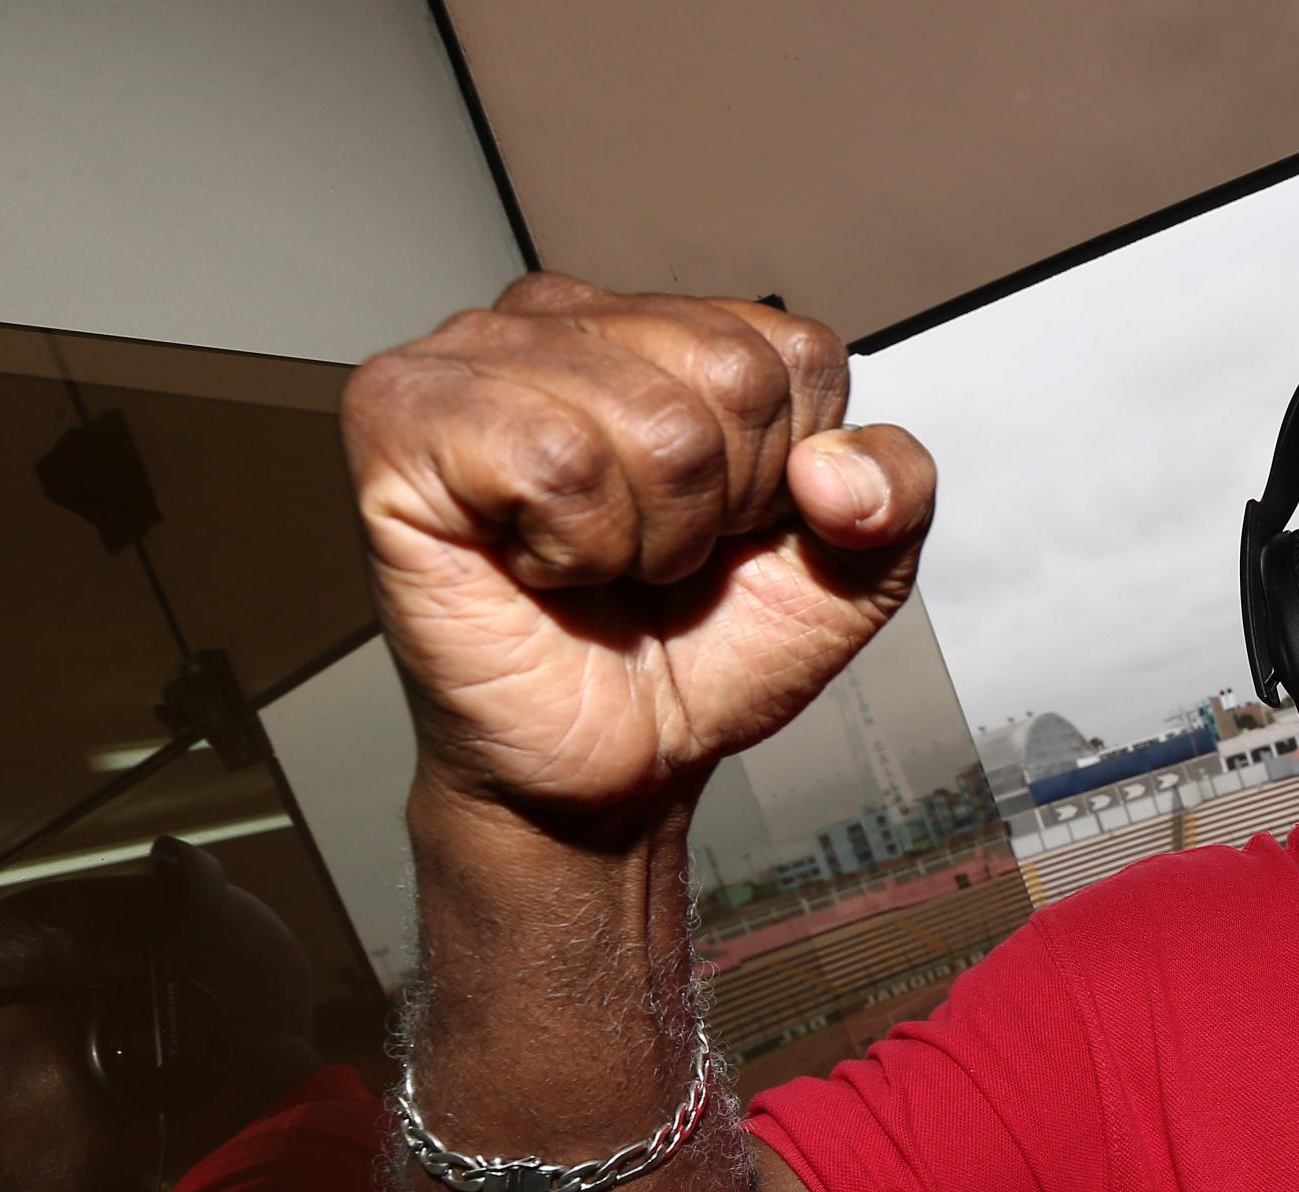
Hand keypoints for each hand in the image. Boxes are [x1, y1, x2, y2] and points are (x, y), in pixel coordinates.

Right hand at [343, 274, 934, 818]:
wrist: (614, 766)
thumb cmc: (701, 653)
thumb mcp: (849, 575)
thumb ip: (897, 494)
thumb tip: (838, 465)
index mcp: (665, 328)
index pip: (793, 352)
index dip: (786, 474)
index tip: (730, 532)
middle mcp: (567, 319)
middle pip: (730, 374)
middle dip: (720, 507)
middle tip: (657, 557)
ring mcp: (474, 356)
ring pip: (650, 422)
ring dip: (647, 537)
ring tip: (600, 562)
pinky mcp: (401, 418)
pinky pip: (551, 460)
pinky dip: (573, 545)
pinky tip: (540, 563)